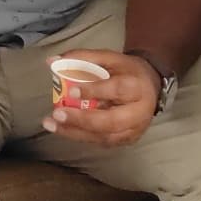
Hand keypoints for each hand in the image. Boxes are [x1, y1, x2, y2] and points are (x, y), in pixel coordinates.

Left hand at [40, 51, 156, 147]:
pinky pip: (103, 142)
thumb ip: (81, 57)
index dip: (94, 91)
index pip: (116, 90)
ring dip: (76, 133)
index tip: (71, 91)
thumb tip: (51, 61)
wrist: (150, 86)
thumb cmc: (126, 71)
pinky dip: (82, 137)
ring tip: (52, 125)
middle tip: (57, 114)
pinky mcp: (128, 139)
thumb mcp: (108, 58)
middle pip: (111, 121)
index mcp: (136, 86)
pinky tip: (64, 130)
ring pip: (105, 136)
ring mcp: (135, 129)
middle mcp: (139, 112)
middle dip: (82, 119)